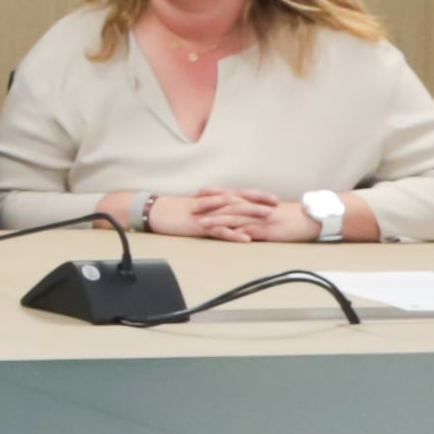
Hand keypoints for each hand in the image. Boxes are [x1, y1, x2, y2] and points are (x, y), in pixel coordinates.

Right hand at [149, 188, 278, 240]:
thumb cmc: (177, 211)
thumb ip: (214, 206)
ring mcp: (207, 214)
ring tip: (267, 217)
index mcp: (213, 199)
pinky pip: (219, 231)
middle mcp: (213, 204)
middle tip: (277, 205)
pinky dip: (233, 234)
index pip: (239, 194)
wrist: (156, 212)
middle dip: (259, 203)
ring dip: (251, 215)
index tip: (275, 198)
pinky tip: (245, 238)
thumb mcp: (198, 206)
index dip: (257, 196)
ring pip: (232, 213)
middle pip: (240, 201)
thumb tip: (228, 209)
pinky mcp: (200, 225)